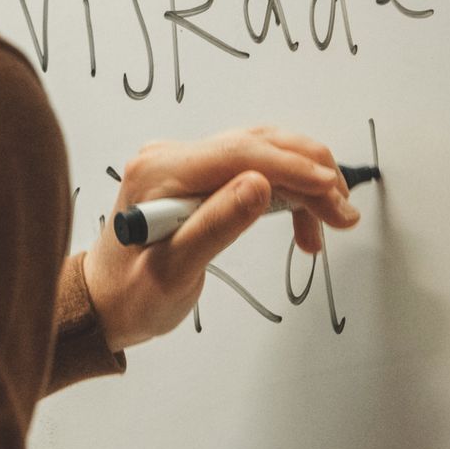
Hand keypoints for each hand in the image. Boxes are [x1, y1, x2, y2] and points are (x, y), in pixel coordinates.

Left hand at [81, 126, 362, 352]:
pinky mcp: (198, 176)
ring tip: (335, 219)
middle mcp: (172, 155)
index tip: (332, 191)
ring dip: (305, 181)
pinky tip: (306, 226)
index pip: (240, 152)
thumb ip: (216, 225)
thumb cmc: (132, 295)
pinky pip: (254, 169)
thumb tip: (262, 186)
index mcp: (160, 170)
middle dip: (310, 174)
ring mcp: (185, 162)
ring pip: (263, 153)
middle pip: (258, 145)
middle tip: (344, 214)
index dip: (294, 167)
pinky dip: (287, 192)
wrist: (105, 303)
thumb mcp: (174, 271)